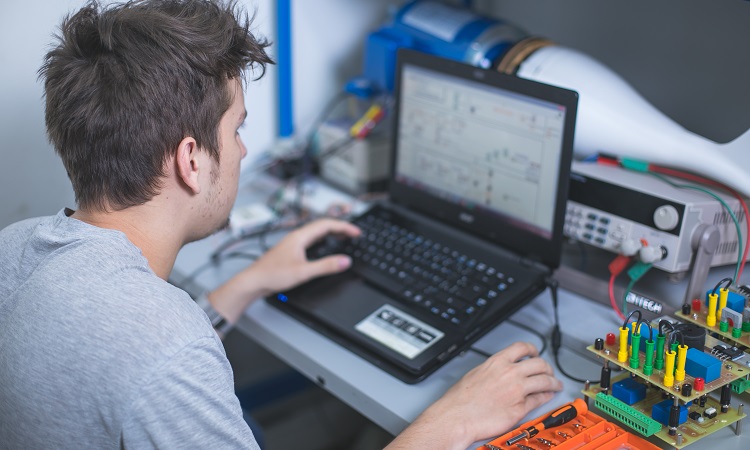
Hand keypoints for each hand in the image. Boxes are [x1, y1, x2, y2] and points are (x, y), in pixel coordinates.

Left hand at [247, 217, 360, 293]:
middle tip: (354, 234)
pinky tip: (325, 247)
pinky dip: (323, 241)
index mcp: (299, 237)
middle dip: (340, 228)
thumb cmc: (272, 275)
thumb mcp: (304, 272)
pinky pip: (312, 240)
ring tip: (344, 237)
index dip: (344, 227)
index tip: (356, 232)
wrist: (253, 281)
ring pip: (316, 233)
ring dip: (332, 233)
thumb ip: (326, 266)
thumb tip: (345, 261)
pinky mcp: (291, 251)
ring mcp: (293, 243)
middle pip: (322, 226)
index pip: (326, 225)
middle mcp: (296, 237)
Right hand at [388, 342, 561, 448]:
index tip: (536, 354)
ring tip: (556, 385)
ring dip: (553, 382)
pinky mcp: (521, 408)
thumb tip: (501, 370)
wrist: (457, 417)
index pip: (523, 348)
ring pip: (545, 381)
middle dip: (547, 367)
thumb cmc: (460, 399)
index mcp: (497, 362)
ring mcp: (517, 390)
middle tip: (549, 372)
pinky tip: (547, 397)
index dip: (533, 350)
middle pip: (539, 363)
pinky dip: (546, 397)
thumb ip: (494, 370)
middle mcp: (510, 373)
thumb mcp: (476, 373)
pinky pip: (540, 399)